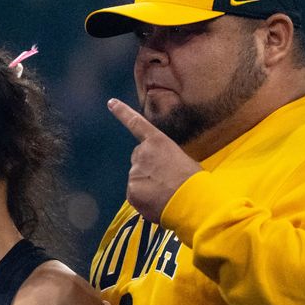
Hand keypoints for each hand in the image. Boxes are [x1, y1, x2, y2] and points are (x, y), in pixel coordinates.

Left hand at [108, 98, 201, 221]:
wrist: (192, 200)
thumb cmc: (194, 181)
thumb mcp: (182, 161)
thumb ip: (164, 160)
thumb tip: (157, 174)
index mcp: (158, 142)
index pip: (137, 124)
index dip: (122, 113)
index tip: (110, 102)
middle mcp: (142, 153)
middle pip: (138, 159)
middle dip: (147, 168)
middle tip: (166, 179)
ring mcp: (134, 171)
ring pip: (137, 178)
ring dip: (147, 184)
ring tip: (165, 192)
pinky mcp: (131, 189)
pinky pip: (135, 194)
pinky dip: (144, 198)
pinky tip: (158, 201)